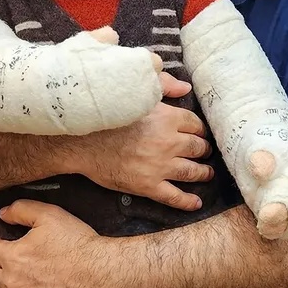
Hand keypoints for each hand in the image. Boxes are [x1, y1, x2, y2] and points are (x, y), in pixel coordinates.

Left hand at [0, 201, 104, 287]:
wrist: (101, 272)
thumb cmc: (77, 243)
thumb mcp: (50, 215)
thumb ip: (21, 209)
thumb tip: (2, 213)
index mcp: (12, 256)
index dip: (2, 246)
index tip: (14, 246)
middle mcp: (12, 282)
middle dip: (5, 268)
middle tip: (24, 265)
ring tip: (23, 287)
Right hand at [73, 71, 212, 210]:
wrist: (81, 141)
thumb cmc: (107, 114)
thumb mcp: (136, 91)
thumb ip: (162, 84)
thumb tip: (185, 88)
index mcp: (167, 117)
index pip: (194, 124)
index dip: (199, 129)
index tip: (199, 133)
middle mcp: (168, 142)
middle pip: (197, 148)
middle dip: (203, 150)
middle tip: (204, 153)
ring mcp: (160, 166)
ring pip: (191, 171)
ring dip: (202, 173)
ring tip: (206, 173)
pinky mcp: (148, 185)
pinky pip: (174, 196)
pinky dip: (187, 201)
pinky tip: (196, 202)